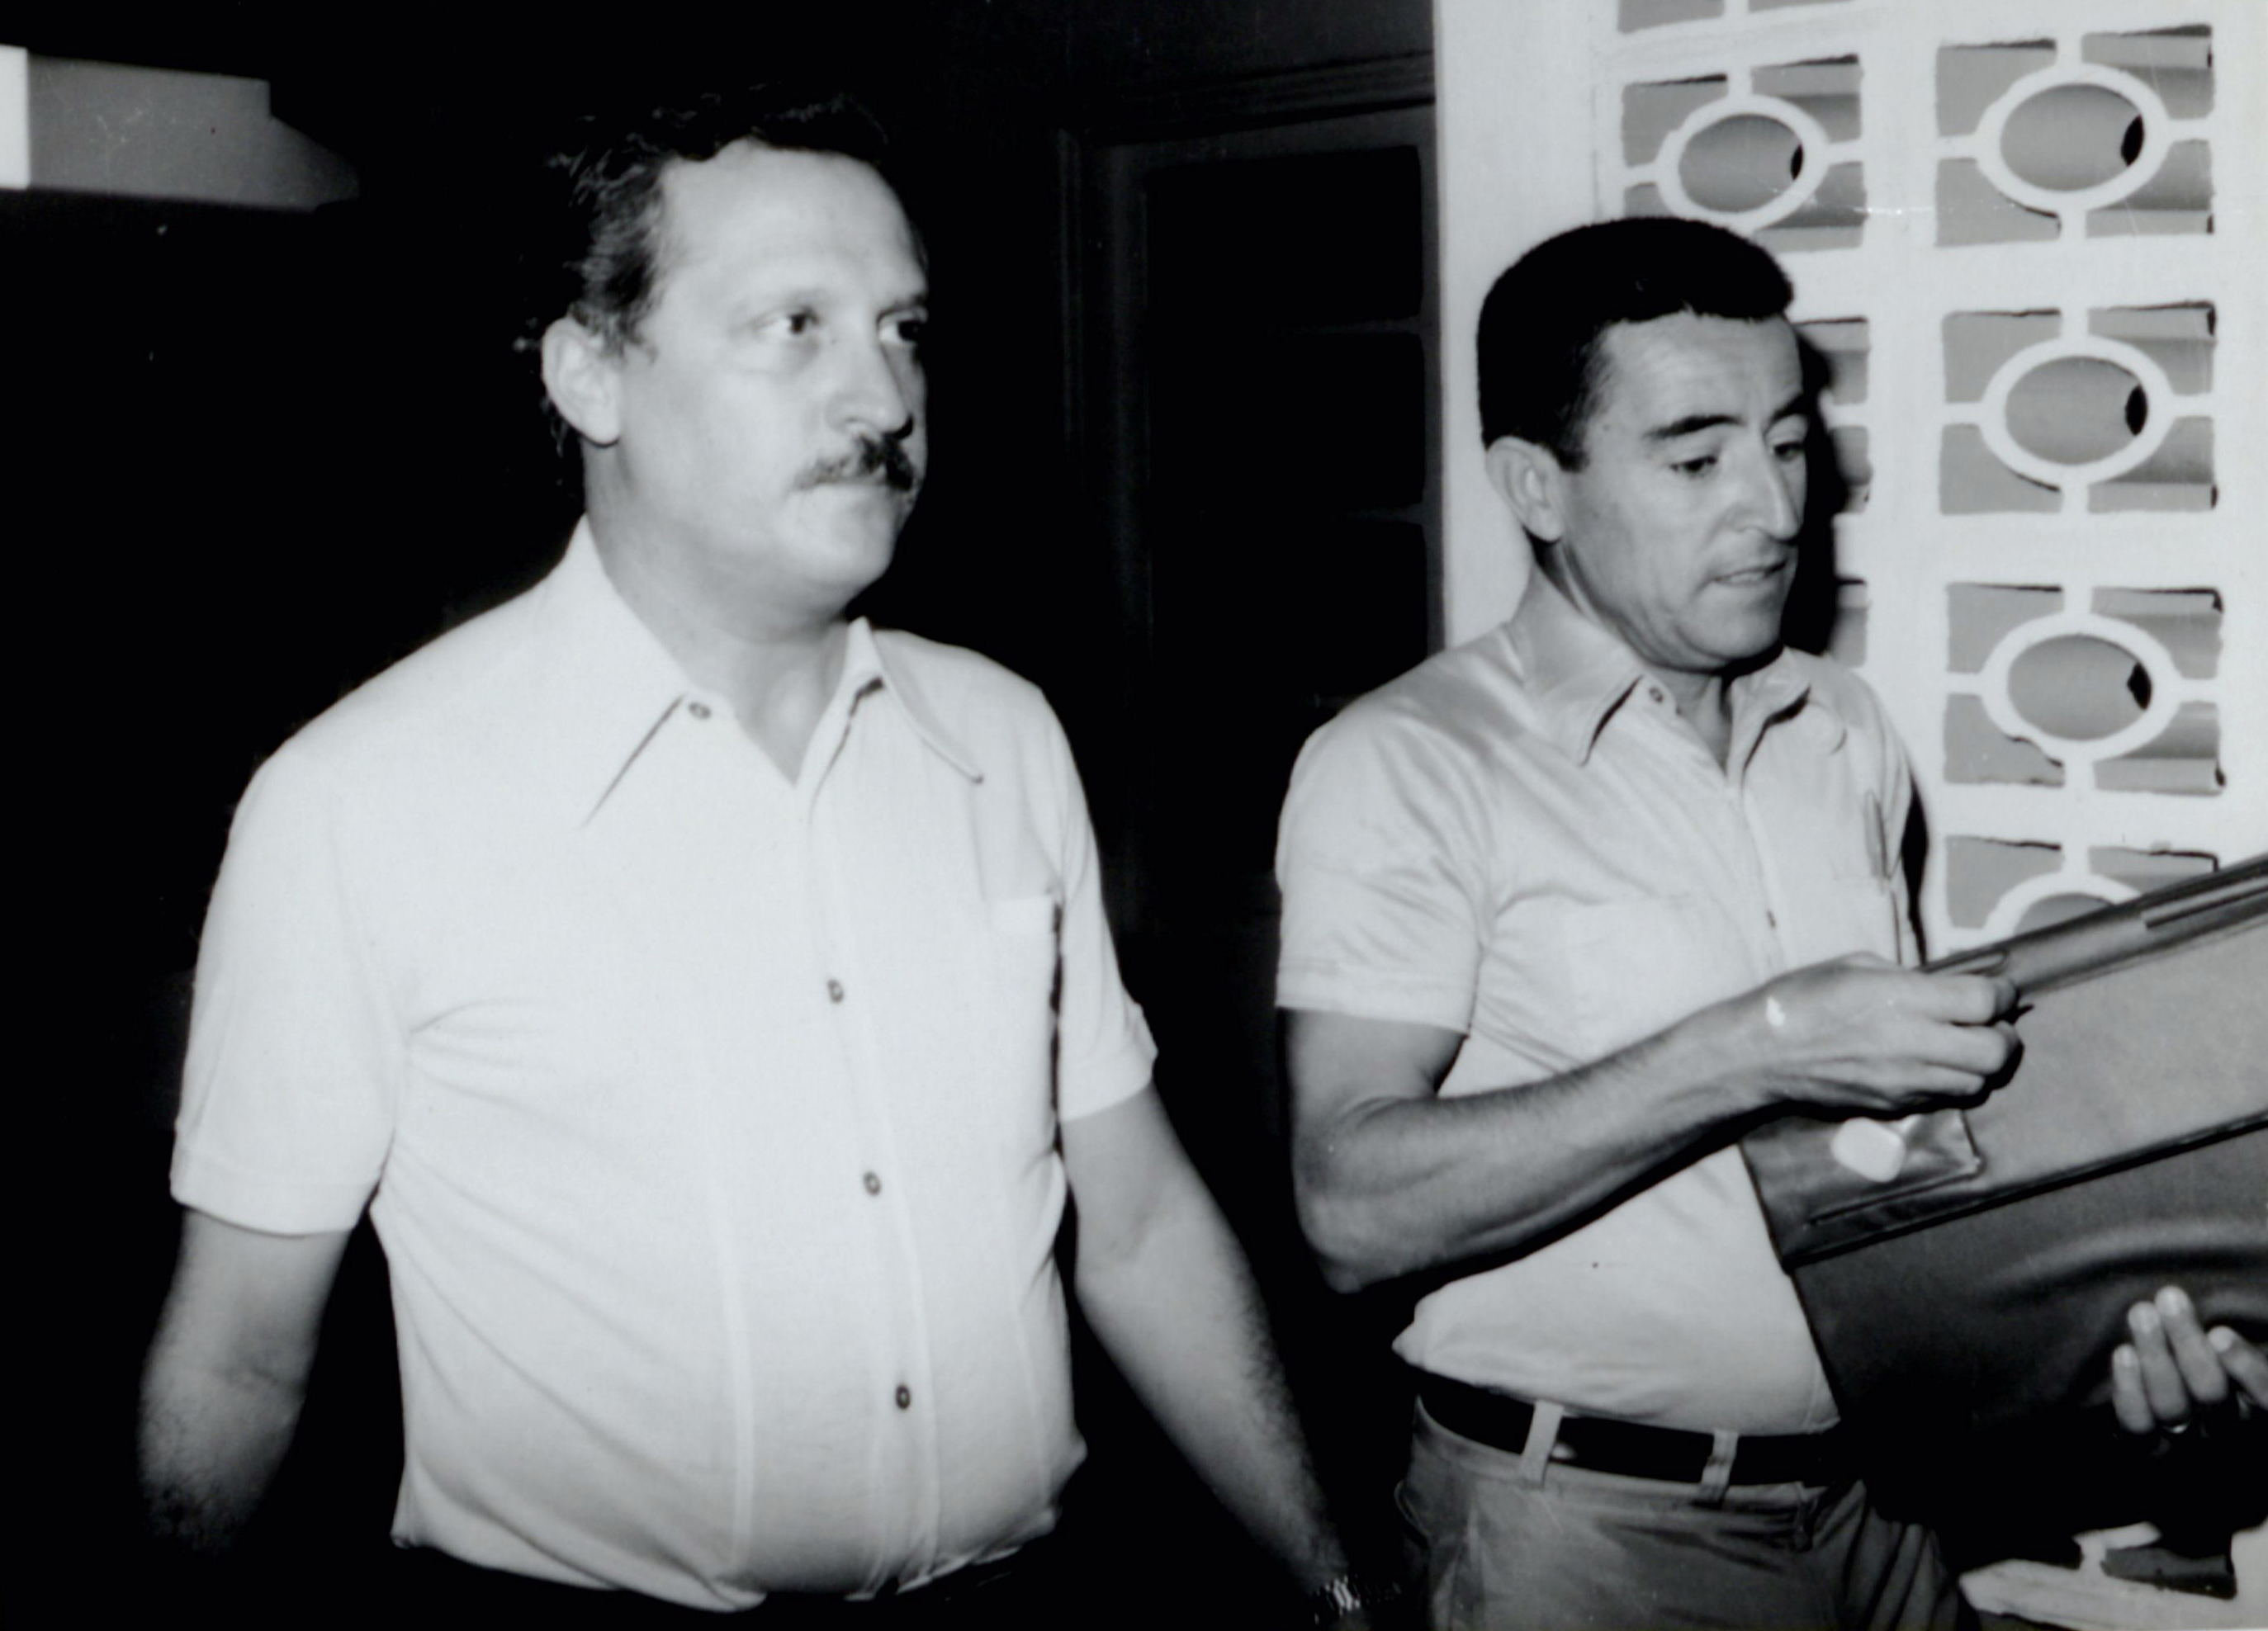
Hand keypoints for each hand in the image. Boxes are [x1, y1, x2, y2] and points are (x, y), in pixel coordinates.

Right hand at [1738, 953, 2019, 1117]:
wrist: (1761, 1054)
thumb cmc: (1801, 998)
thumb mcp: (1856, 966)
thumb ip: (1910, 978)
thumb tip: (1947, 988)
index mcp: (1901, 998)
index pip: (1985, 1002)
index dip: (2002, 993)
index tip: (1996, 990)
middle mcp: (1911, 1043)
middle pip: (1996, 1051)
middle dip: (2004, 1035)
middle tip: (1991, 1023)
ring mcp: (1905, 1081)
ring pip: (1979, 1082)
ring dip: (1982, 1064)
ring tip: (1965, 1047)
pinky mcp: (1895, 1104)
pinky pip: (1947, 1098)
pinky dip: (1954, 1082)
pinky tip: (1934, 1065)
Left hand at [2111, 1284, 2267, 1434]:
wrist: (2176, 1387)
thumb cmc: (2223, 1349)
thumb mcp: (2245, 1345)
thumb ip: (2245, 1345)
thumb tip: (2224, 1325)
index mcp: (2258, 1403)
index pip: (2265, 1397)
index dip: (2247, 1369)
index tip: (2220, 1334)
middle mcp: (2228, 1426)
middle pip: (2211, 1395)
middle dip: (2187, 1344)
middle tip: (2169, 1297)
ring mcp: (2188, 1439)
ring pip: (2171, 1407)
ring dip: (2154, 1357)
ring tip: (2142, 1312)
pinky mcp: (2149, 1443)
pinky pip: (2138, 1426)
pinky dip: (2130, 1391)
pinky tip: (2124, 1352)